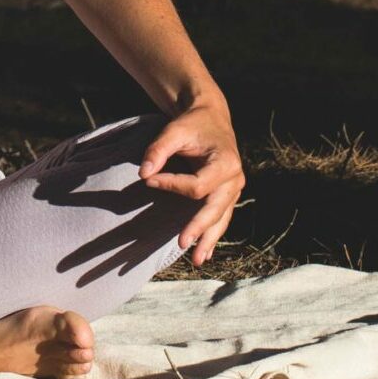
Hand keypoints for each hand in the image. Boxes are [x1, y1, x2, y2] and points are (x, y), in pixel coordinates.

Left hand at [138, 97, 244, 267]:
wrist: (212, 117)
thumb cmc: (193, 124)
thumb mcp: (175, 130)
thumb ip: (159, 150)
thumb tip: (143, 174)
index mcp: (225, 162)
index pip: (197, 185)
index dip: (172, 185)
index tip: (148, 181)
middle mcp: (234, 179)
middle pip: (215, 208)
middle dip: (198, 227)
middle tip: (181, 243)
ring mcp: (233, 189)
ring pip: (221, 219)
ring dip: (208, 240)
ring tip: (196, 261)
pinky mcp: (228, 195)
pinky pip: (222, 217)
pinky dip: (213, 234)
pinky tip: (205, 252)